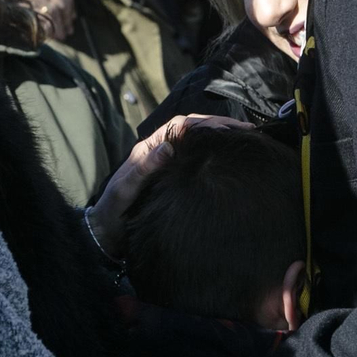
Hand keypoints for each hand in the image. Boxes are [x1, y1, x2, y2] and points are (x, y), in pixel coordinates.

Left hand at [87, 113, 251, 258]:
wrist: (107, 233)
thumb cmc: (114, 210)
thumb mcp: (126, 189)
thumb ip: (144, 168)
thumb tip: (168, 147)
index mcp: (150, 147)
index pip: (182, 125)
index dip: (207, 123)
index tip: (230, 128)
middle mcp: (161, 151)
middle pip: (194, 129)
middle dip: (221, 126)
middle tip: (249, 131)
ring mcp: (168, 164)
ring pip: (198, 143)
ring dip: (220, 138)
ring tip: (246, 141)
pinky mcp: (174, 177)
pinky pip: (197, 160)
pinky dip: (215, 155)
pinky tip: (230, 160)